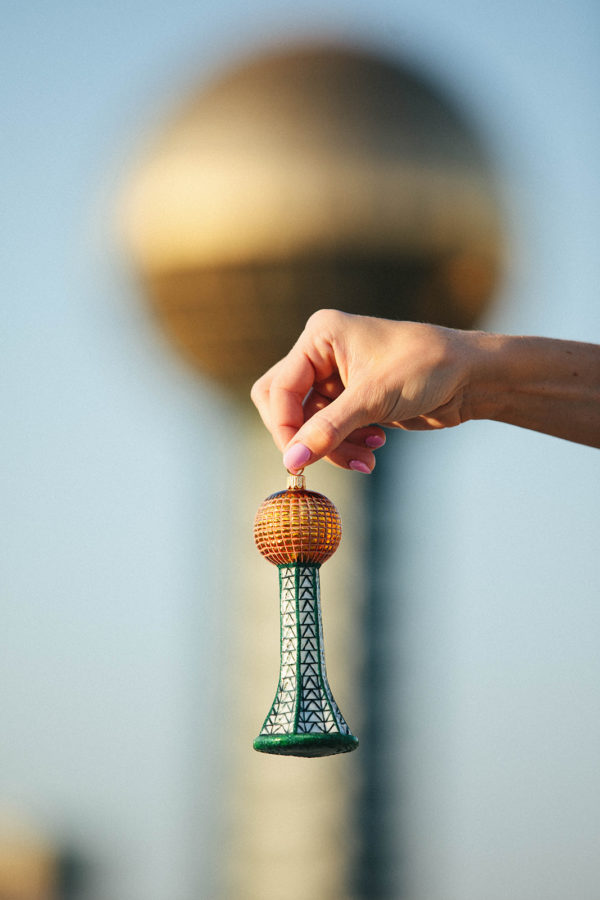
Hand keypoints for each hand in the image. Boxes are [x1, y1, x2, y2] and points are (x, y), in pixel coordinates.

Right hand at [251, 309, 477, 471]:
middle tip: (318, 460)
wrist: (472, 377)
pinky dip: (346, 445)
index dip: (285, 426)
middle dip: (305, 436)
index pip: (280, 388)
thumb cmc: (427, 368)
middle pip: (285, 404)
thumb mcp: (374, 399)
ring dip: (332, 446)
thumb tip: (291, 461)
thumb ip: (328, 430)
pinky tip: (375, 448)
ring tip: (366, 457)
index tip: (297, 461)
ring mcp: (336, 378)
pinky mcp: (352, 400)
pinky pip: (330, 431)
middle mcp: (322, 353)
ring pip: (308, 424)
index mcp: (320, 336)